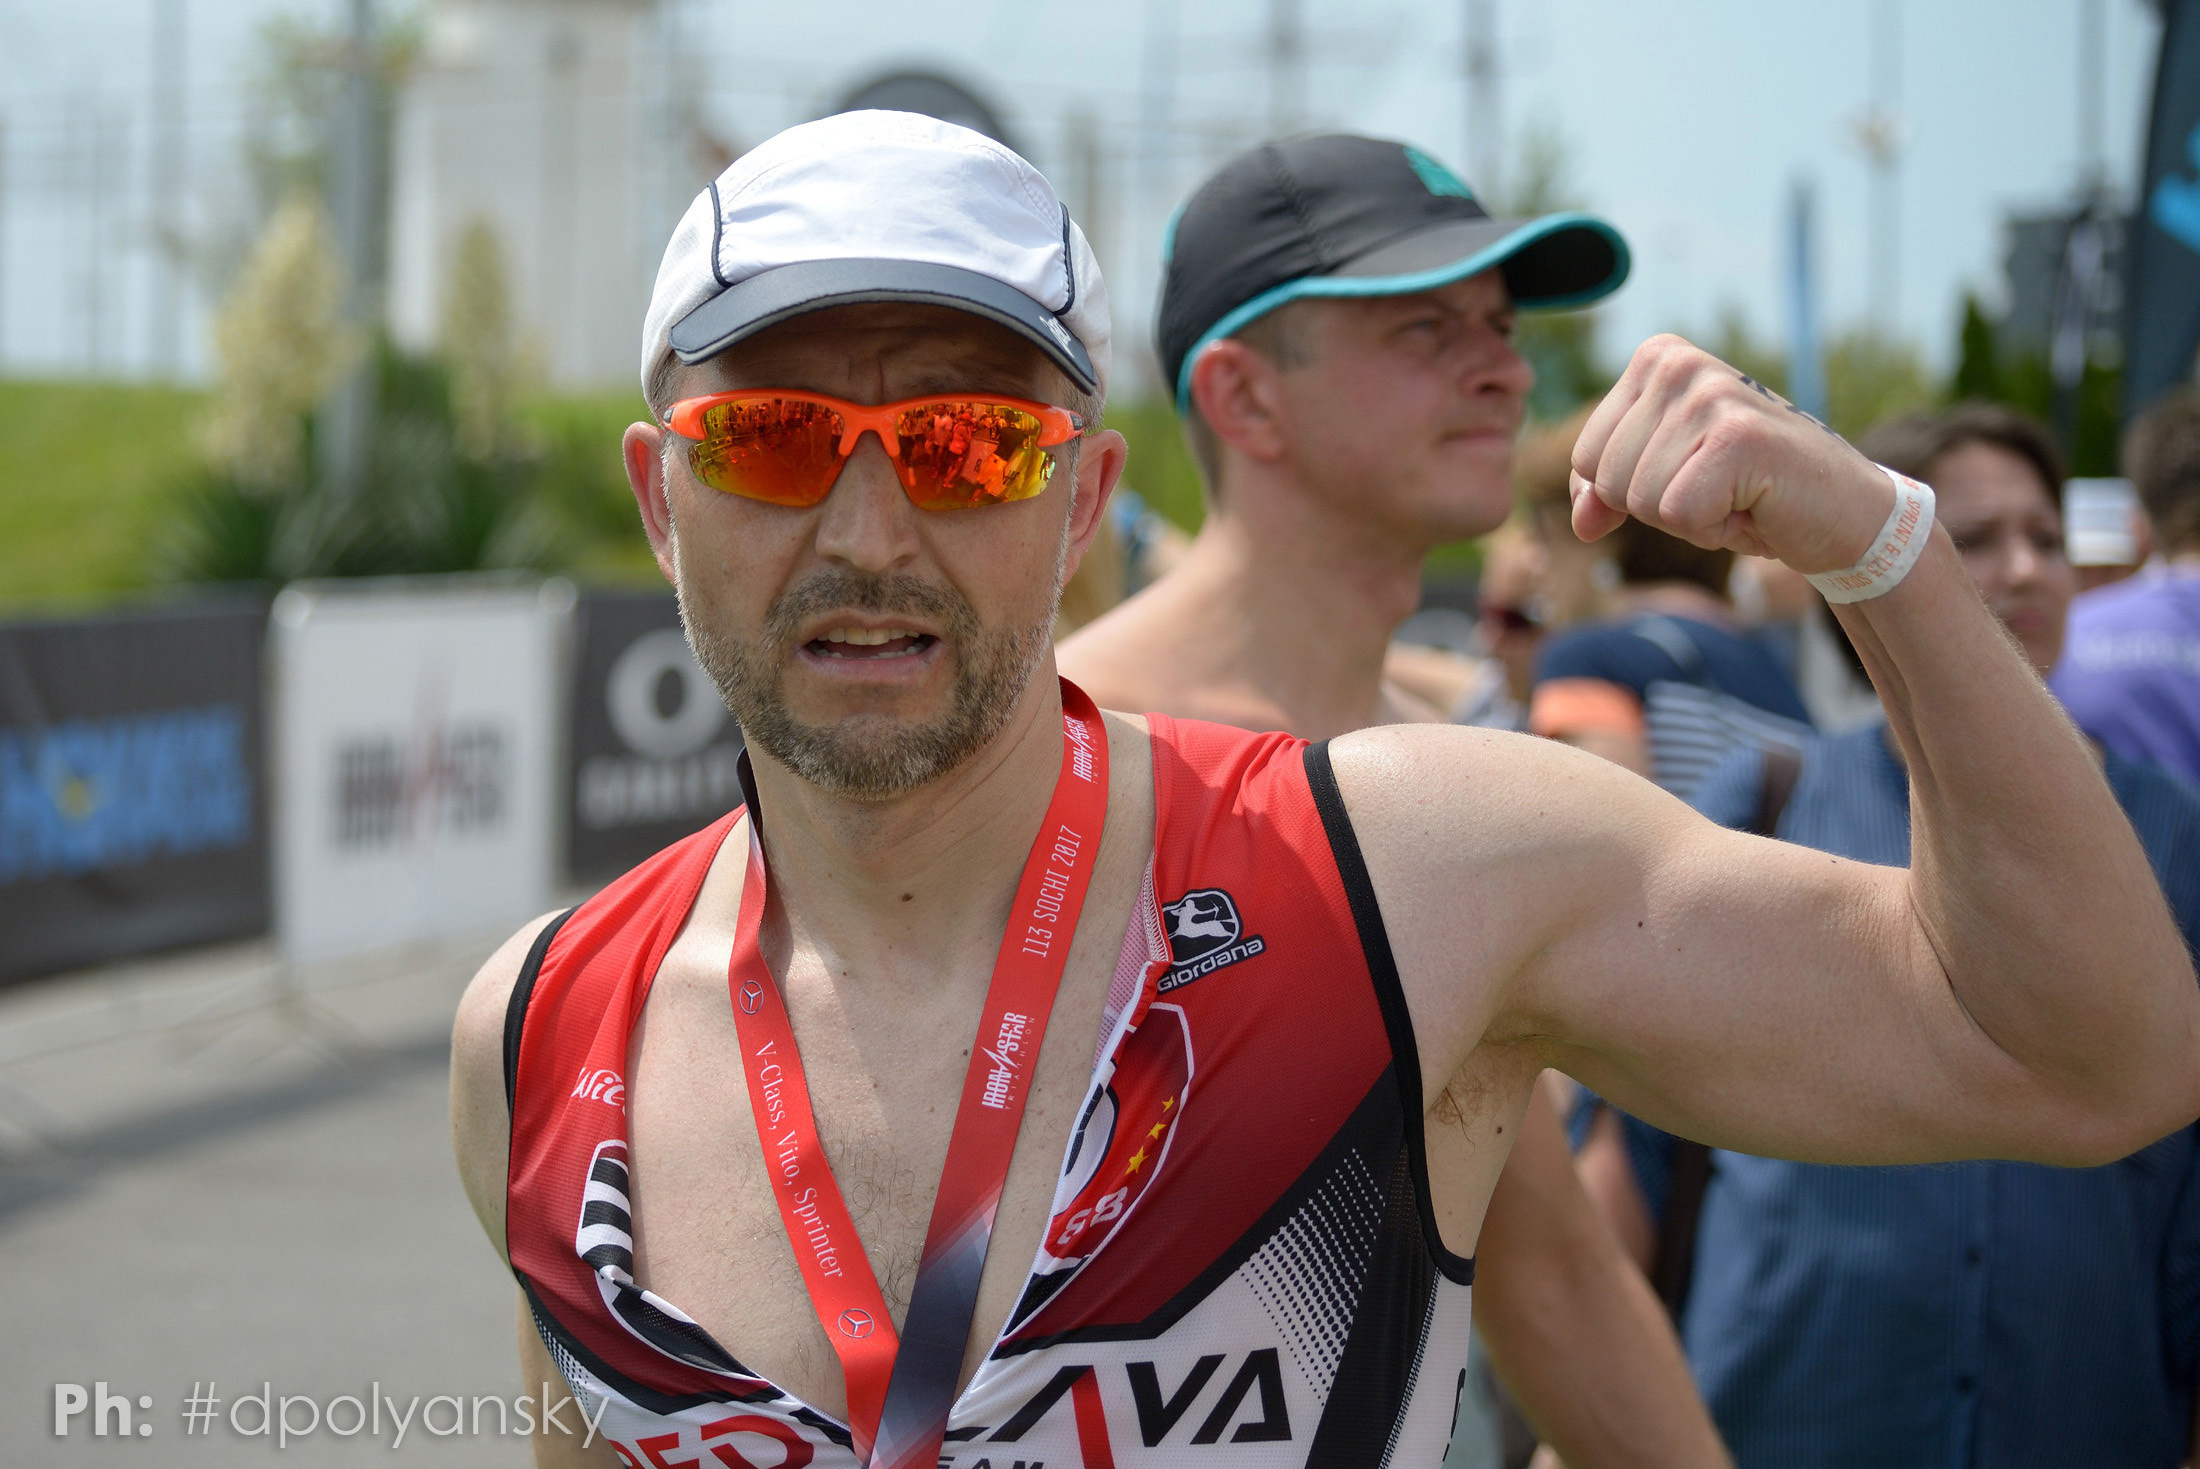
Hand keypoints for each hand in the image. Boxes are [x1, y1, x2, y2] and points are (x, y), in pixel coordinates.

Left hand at [1569, 335, 1892, 574]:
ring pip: (1641, 500)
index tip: (1693, 475)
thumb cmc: (1749, 493)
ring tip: (1738, 494)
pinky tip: (1753, 506)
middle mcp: (1678, 364)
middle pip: (1607, 479)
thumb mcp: (1662, 483)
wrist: (1842, 512)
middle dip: (1659, 506)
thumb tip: (1581, 524)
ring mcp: (1710, 396)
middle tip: (1719, 488)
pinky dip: (1715, 530)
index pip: (1586, 457)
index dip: (1634, 491)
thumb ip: (1606, 492)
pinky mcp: (1738, 437)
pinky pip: (1678, 514)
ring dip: (1690, 519)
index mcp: (1654, 360)